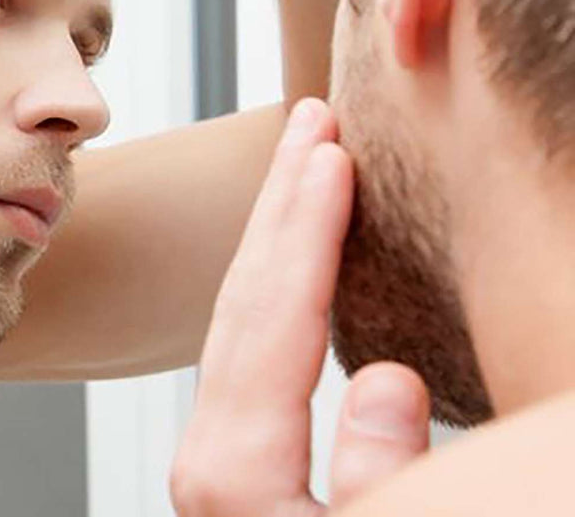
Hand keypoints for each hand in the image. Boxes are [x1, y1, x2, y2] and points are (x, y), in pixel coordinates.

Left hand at [171, 99, 430, 514]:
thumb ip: (383, 474)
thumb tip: (380, 377)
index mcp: (239, 486)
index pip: (272, 328)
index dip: (303, 233)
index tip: (328, 152)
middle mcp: (221, 470)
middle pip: (244, 314)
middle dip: (279, 211)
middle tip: (310, 123)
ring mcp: (231, 472)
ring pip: (247, 333)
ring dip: (280, 244)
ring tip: (312, 166)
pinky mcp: (251, 478)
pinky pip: (263, 366)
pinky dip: (289, 303)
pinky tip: (313, 271)